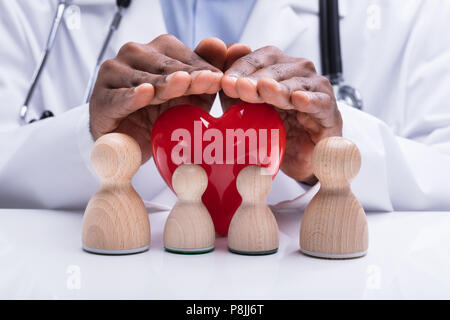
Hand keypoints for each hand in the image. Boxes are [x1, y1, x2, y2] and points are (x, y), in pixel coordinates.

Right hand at [89, 35, 226, 162]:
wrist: (128, 143)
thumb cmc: (161, 116)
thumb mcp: (190, 98)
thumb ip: (204, 74)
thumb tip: (221, 45)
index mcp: (156, 50)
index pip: (182, 56)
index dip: (202, 68)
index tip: (219, 80)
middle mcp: (133, 55)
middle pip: (164, 66)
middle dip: (188, 76)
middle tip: (208, 82)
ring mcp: (114, 74)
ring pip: (145, 79)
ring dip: (165, 85)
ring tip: (183, 85)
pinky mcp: (101, 98)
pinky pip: (120, 97)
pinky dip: (133, 96)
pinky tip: (145, 93)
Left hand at [221, 45, 342, 183]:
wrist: (297, 159)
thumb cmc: (272, 131)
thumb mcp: (245, 111)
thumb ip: (232, 93)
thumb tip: (218, 74)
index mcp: (276, 68)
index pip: (258, 58)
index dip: (240, 68)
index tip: (224, 83)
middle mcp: (297, 72)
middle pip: (275, 67)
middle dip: (255, 78)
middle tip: (240, 88)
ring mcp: (315, 88)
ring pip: (296, 82)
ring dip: (278, 87)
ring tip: (264, 91)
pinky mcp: (329, 109)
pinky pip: (319, 101)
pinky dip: (309, 100)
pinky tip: (297, 100)